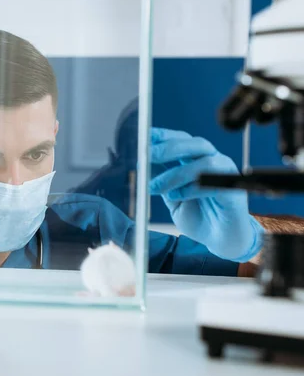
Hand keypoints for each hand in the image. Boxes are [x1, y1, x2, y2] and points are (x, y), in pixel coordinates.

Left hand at [149, 128, 263, 261]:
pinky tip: (175, 196)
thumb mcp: (172, 197)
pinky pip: (213, 184)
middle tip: (146, 155)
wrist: (220, 240)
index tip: (145, 134)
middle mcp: (214, 162)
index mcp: (198, 160)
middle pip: (195, 144)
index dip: (165, 135)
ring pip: (204, 162)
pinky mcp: (234, 192)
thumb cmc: (199, 217)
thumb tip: (141, 164)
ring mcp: (226, 175)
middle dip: (169, 147)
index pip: (183, 140)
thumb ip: (161, 181)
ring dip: (175, 173)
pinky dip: (191, 188)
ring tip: (154, 187)